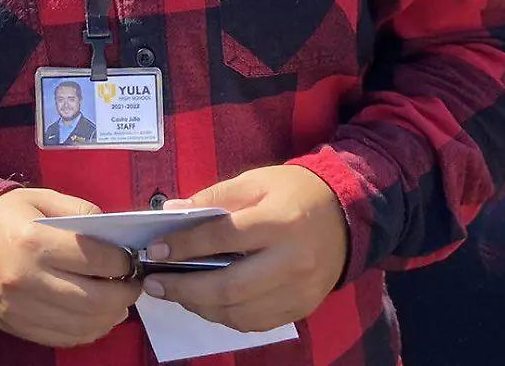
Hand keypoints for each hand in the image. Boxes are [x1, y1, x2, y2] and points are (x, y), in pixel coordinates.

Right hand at [0, 188, 142, 347]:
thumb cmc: (3, 217)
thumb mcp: (40, 199)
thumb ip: (80, 210)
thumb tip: (115, 234)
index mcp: (35, 242)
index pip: (96, 260)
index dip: (123, 261)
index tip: (130, 258)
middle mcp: (28, 279)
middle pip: (95, 300)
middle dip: (125, 293)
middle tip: (133, 283)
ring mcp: (22, 308)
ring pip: (83, 325)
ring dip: (111, 316)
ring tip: (119, 302)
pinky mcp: (18, 326)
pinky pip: (63, 338)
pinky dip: (88, 331)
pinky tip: (97, 317)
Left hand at [142, 165, 347, 332]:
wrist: (348, 215)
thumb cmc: (296, 193)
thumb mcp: (256, 181)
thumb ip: (214, 198)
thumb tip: (173, 213)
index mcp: (280, 222)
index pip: (224, 238)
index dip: (185, 246)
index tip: (156, 249)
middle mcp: (293, 261)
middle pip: (229, 286)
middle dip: (185, 288)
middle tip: (155, 284)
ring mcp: (300, 290)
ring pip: (240, 312)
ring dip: (200, 306)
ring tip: (177, 293)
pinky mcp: (302, 308)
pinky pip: (255, 322)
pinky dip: (225, 316)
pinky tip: (206, 303)